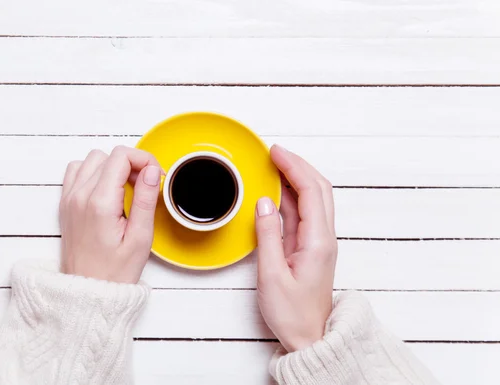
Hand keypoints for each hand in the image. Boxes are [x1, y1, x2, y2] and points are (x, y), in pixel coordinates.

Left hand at [59, 146, 161, 283]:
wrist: (87, 293)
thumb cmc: (115, 272)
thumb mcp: (140, 238)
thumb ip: (146, 199)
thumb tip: (151, 170)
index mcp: (99, 203)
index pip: (121, 156)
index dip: (143, 159)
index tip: (154, 176)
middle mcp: (79, 196)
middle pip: (107, 155)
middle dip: (130, 164)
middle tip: (144, 186)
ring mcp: (69, 199)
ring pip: (91, 160)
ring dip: (111, 167)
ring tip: (126, 189)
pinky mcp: (65, 204)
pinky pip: (76, 171)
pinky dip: (94, 173)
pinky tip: (107, 191)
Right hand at [254, 145, 336, 351]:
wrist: (310, 337)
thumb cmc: (293, 314)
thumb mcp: (271, 276)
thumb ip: (267, 236)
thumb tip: (264, 203)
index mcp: (318, 242)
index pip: (310, 191)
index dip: (293, 167)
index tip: (275, 152)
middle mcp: (324, 238)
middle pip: (318, 188)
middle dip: (298, 165)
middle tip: (275, 152)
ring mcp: (319, 242)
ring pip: (313, 198)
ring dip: (296, 178)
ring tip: (274, 165)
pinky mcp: (311, 247)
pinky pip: (304, 213)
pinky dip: (292, 196)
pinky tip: (277, 191)